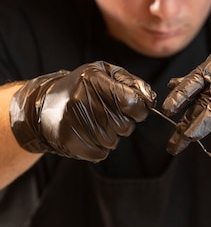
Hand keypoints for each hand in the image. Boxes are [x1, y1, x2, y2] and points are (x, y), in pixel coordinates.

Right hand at [9, 61, 155, 161]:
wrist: (43, 105)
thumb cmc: (81, 87)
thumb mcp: (105, 73)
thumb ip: (132, 83)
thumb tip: (151, 100)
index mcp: (93, 79)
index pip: (131, 102)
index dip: (139, 109)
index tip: (135, 109)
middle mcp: (82, 99)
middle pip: (125, 125)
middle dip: (124, 124)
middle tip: (110, 116)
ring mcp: (73, 121)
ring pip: (113, 141)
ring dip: (111, 136)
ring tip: (96, 124)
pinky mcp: (68, 140)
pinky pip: (100, 153)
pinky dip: (99, 148)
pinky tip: (88, 135)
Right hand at [162, 47, 210, 153]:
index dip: (201, 119)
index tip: (189, 134)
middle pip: (199, 101)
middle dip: (185, 123)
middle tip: (174, 143)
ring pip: (197, 103)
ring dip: (184, 122)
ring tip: (174, 143)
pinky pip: (200, 95)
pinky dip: (186, 98)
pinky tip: (172, 101)